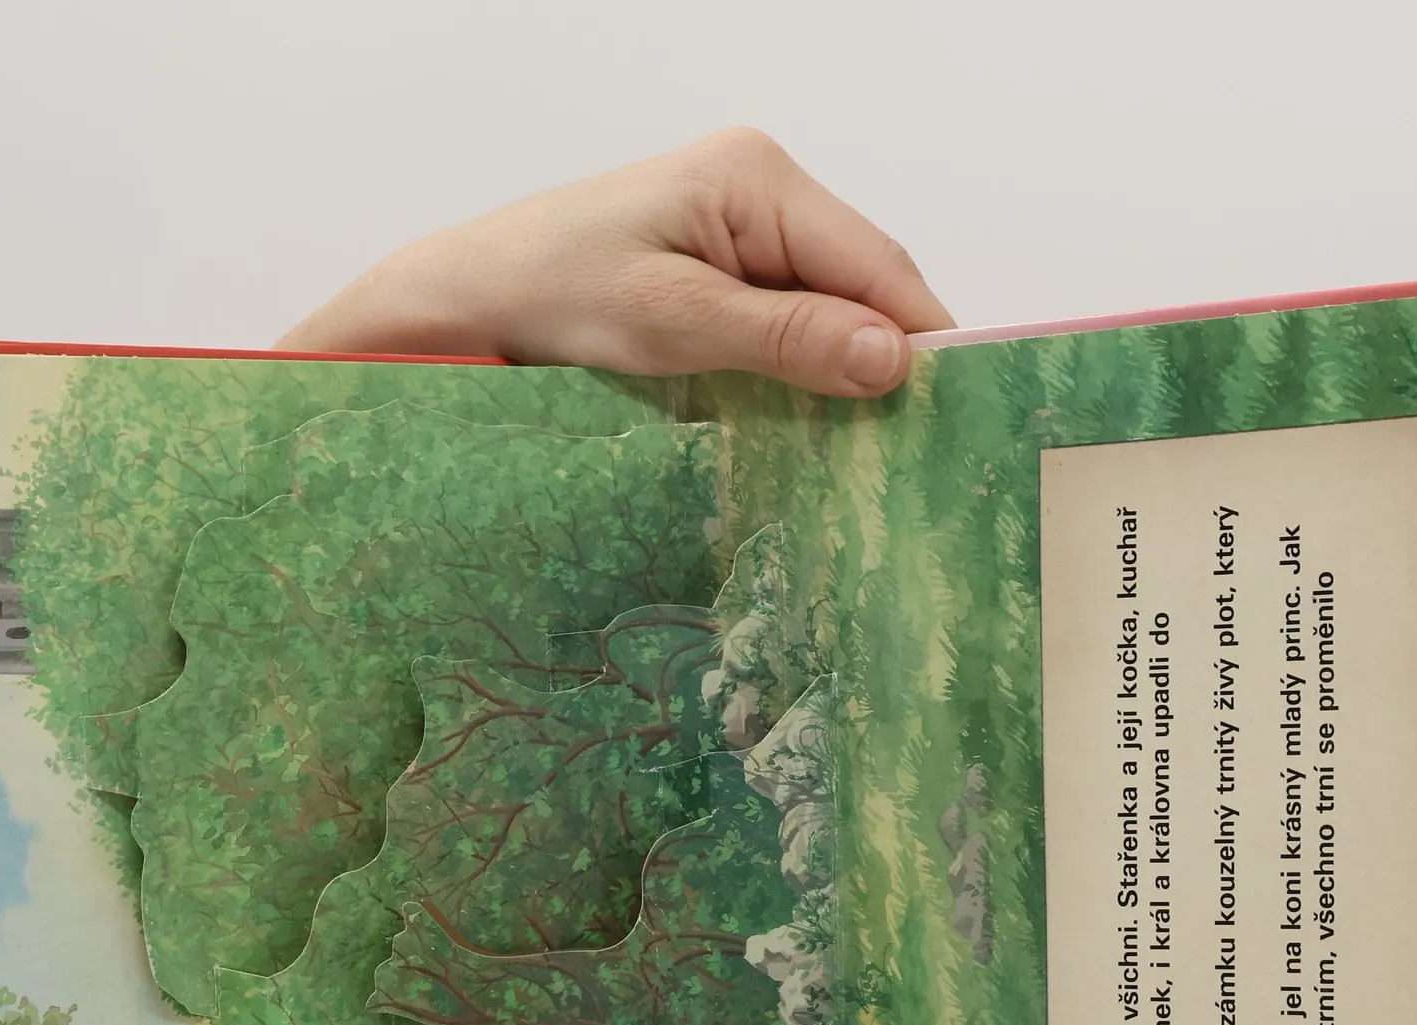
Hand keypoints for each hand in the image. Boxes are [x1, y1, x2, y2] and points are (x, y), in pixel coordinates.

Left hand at [279, 128, 953, 399]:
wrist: (461, 301)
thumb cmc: (549, 296)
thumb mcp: (674, 323)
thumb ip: (787, 338)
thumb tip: (894, 360)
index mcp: (757, 178)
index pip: (877, 264)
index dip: (921, 341)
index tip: (955, 418)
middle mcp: (760, 191)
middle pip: (861, 285)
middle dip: (884, 361)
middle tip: (913, 455)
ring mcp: (738, 230)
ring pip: (827, 309)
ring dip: (843, 373)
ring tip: (869, 450)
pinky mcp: (714, 270)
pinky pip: (787, 321)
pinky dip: (802, 370)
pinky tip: (811, 421)